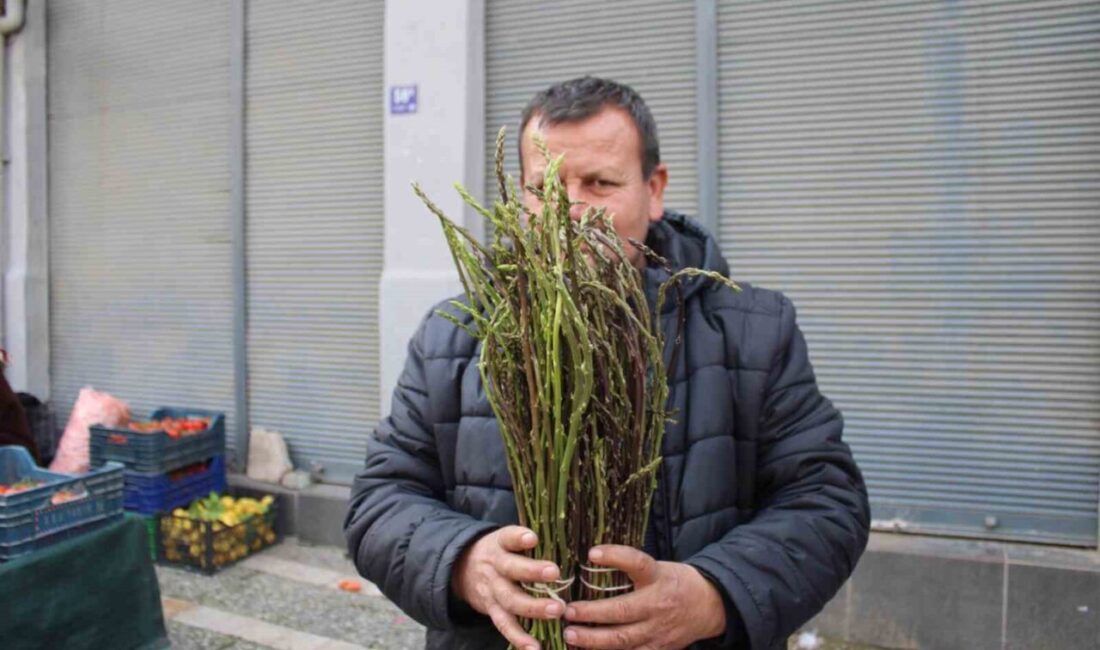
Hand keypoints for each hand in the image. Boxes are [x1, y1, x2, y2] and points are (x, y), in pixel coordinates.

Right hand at [452, 526, 564, 649]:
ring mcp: (492, 591)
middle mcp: (495, 567)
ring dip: (533, 607)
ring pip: (510, 600)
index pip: (508, 538)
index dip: (519, 538)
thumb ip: (527, 540)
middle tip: (555, 573)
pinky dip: (519, 638)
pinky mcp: (492, 611)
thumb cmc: (499, 552)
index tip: (533, 538)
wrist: (462, 569)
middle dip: (532, 572)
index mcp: (500, 545)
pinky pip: (505, 625)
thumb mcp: (506, 539)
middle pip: (511, 569)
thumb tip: (568, 539)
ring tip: (556, 611)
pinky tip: (534, 648)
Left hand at [563, 546, 725, 648]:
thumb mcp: (658, 567)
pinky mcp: (659, 649)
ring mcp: (659, 631)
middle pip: (623, 611)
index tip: (592, 553)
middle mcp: (658, 604)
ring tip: (571, 635)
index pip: (637, 563)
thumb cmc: (674, 583)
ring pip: (624, 639)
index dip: (616, 556)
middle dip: (592, 613)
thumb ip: (630, 569)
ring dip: (594, 639)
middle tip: (568, 612)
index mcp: (658, 577)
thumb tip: (590, 560)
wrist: (709, 606)